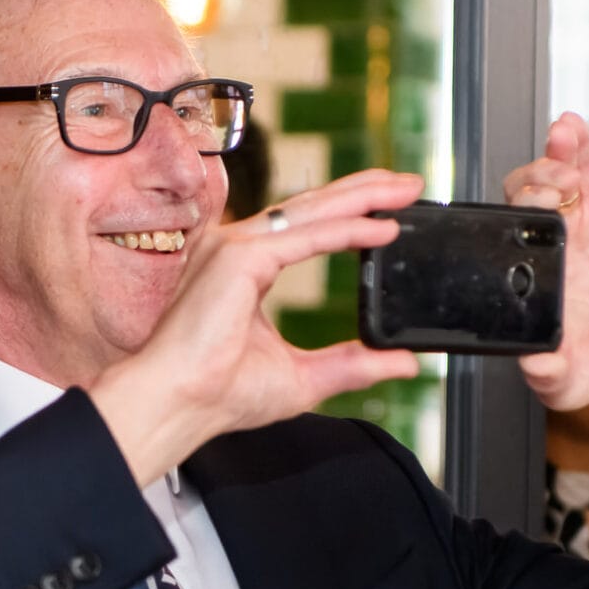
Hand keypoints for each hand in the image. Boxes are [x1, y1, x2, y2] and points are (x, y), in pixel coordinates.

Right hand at [89, 167, 424, 486]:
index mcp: (244, 268)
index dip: (352, 212)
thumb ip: (353, 363)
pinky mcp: (239, 258)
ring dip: (363, 197)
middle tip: (412, 184)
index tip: (393, 211)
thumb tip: (403, 363)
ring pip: (312, 211)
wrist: (176, 405)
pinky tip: (384, 228)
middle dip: (365, 191)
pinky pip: (307, 238)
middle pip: (313, 206)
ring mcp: (234, 247)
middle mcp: (236, 248)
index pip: (307, 226)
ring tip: (406, 191)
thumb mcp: (303, 377)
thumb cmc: (217, 394)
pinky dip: (348, 231)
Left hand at [504, 113, 588, 412]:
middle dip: (527, 188)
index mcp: (525, 282)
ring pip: (545, 177)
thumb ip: (551, 379)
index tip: (515, 224)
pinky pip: (586, 164)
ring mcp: (573, 222)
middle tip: (553, 199)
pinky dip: (576, 142)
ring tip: (568, 176)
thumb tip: (532, 366)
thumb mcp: (575, 383)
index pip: (495, 242)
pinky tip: (570, 127)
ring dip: (548, 163)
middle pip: (515, 200)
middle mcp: (543, 248)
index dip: (496, 225)